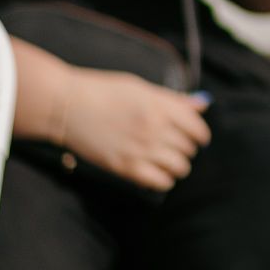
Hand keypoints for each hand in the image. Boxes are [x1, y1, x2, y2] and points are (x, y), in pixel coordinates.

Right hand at [60, 72, 211, 191]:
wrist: (67, 106)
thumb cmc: (103, 91)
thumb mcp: (141, 88)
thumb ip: (172, 99)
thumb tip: (202, 103)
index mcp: (160, 106)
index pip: (196, 127)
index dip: (200, 134)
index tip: (197, 138)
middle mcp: (155, 129)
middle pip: (189, 148)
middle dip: (187, 149)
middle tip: (178, 147)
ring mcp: (141, 150)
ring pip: (179, 167)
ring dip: (178, 165)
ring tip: (169, 161)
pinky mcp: (125, 167)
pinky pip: (159, 182)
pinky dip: (164, 180)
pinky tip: (158, 173)